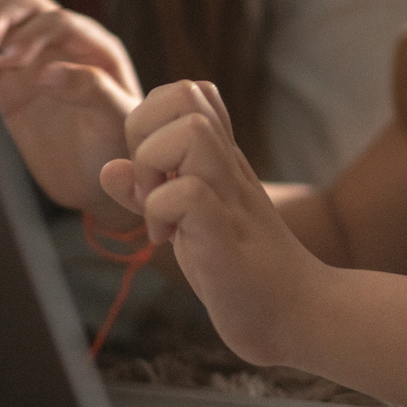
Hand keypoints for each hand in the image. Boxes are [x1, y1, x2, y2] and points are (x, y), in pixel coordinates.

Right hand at [0, 0, 141, 214]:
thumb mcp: (117, 120)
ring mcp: (31, 61)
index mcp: (94, 46)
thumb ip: (92, 91)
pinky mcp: (6, 82)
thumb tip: (47, 72)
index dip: (32, 33)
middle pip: (24, 4)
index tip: (10, 59)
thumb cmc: (117, 148)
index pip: (57, 20)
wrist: (95, 181)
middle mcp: (61, 44)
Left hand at [99, 80, 320, 364]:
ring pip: (191, 131)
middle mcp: (228, 166)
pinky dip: (161, 212)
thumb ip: (149, 194)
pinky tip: (168, 240)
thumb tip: (108, 168)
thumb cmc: (243, 271)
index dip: (151, 115)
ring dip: (153, 165)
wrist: (298, 315)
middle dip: (143, 129)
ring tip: (156, 208)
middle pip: (186, 92)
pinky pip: (187, 192)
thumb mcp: (187, 224)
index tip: (149, 167)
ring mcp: (231, 196)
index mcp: (220, 159)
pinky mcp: (226, 234)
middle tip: (147, 181)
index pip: (188, 91)